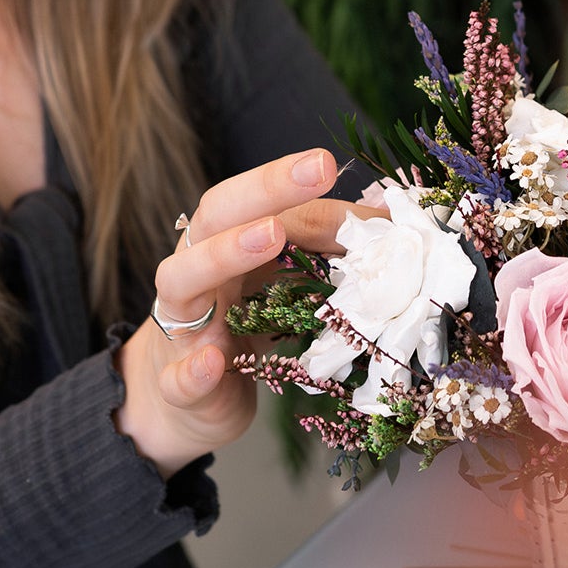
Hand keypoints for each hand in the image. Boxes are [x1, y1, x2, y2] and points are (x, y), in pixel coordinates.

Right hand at [114, 147, 362, 477]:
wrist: (189, 404)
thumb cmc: (245, 329)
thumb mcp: (289, 286)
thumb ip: (328, 252)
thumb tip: (389, 228)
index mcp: (224, 243)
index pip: (248, 200)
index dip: (285, 180)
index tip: (326, 163)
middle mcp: (197, 274)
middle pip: (215, 219)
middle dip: (264, 190)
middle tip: (317, 170)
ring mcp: (182, 329)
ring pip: (182, 281)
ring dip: (222, 255)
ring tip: (270, 235)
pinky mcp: (179, 387)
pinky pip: (177, 377)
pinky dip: (192, 371)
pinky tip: (211, 362)